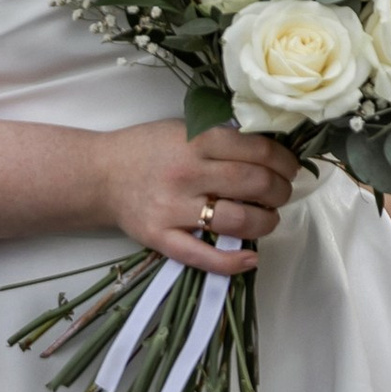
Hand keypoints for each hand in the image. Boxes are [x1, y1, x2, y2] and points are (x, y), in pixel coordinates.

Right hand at [101, 120, 299, 273]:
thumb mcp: (184, 130)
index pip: (258, 152)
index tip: (291, 170)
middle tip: (282, 194)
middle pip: (254, 185)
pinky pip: (203, 256)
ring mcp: (174, 208)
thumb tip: (269, 154)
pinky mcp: (161, 237)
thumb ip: (220, 140)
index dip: (285, 163)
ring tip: (268, 218)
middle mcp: (188, 173)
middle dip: (280, 191)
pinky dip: (232, 261)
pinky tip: (251, 257)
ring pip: (238, 220)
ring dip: (266, 222)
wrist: (100, 174)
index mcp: (197, 141)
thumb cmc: (146, 149)